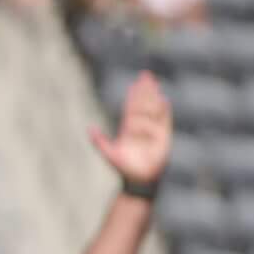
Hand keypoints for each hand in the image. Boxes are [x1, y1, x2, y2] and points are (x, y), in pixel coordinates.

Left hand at [90, 71, 172, 186]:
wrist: (139, 179)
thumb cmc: (124, 168)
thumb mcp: (110, 154)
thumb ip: (100, 142)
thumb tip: (89, 129)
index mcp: (128, 129)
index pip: (131, 108)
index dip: (133, 96)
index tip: (134, 84)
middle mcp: (141, 127)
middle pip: (143, 104)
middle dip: (145, 89)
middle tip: (146, 75)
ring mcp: (152, 130)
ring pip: (153, 109)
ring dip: (153, 96)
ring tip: (154, 83)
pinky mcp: (162, 137)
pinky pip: (164, 122)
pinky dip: (164, 112)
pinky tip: (164, 101)